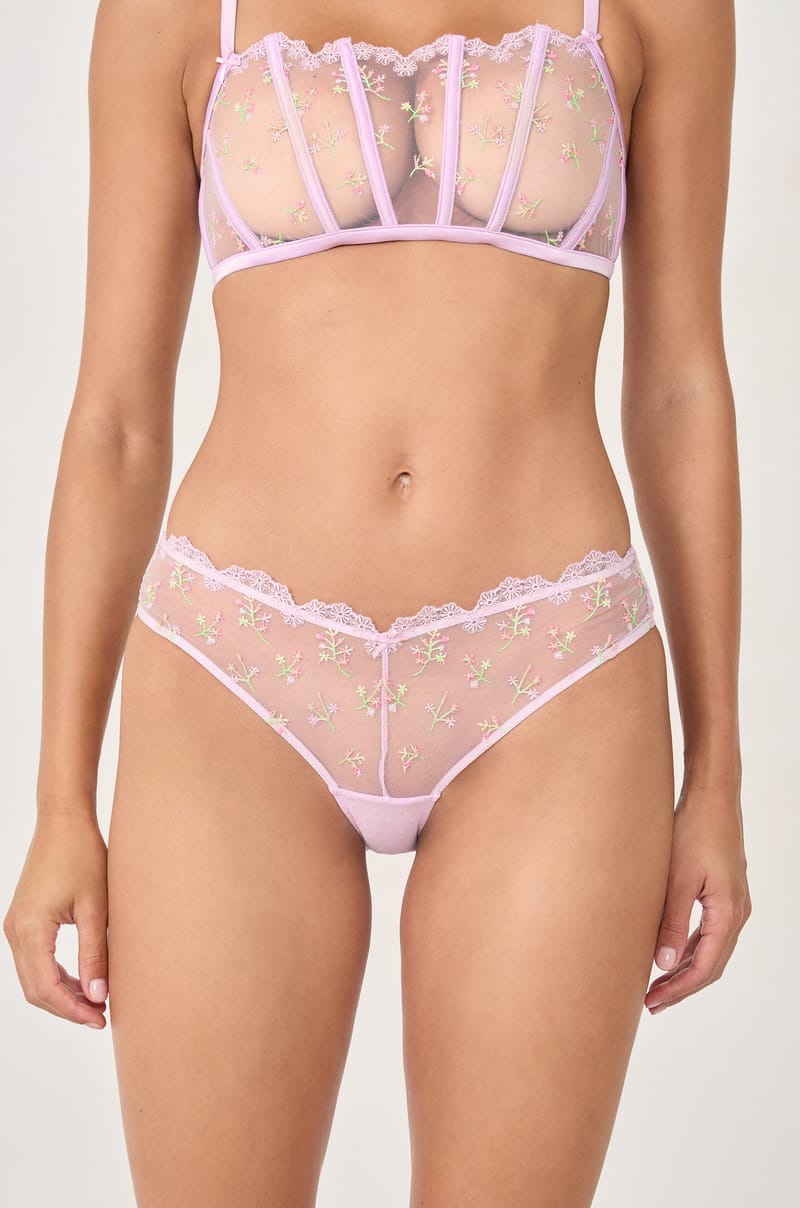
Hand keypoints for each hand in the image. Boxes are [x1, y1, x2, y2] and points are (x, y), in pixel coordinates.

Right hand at [4, 809, 108, 1028]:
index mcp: (30, 930)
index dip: (73, 1009)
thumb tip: (98, 995)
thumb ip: (95, 953)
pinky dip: (54, 976)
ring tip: (94, 1002)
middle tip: (100, 1016)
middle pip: (35, 990)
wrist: (63, 821)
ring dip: (60, 994)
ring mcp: (15, 926)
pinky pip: (33, 961)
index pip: (47, 988)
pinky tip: (81, 980)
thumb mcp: (95, 906)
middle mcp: (14, 931)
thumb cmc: (83, 855)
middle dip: (66, 1007)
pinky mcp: (22, 920)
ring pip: (32, 978)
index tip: (100, 1018)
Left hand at [645, 780, 750, 1013]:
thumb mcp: (678, 879)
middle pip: (710, 964)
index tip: (653, 1003)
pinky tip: (670, 952)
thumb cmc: (695, 831)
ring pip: (710, 949)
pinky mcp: (723, 892)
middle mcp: (737, 912)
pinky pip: (709, 932)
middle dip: (681, 986)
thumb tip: (663, 964)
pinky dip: (690, 947)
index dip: (679, 990)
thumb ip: (671, 922)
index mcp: (728, 913)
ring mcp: (732, 903)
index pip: (705, 967)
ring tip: (656, 984)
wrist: (712, 797)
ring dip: (685, 968)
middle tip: (651, 1003)